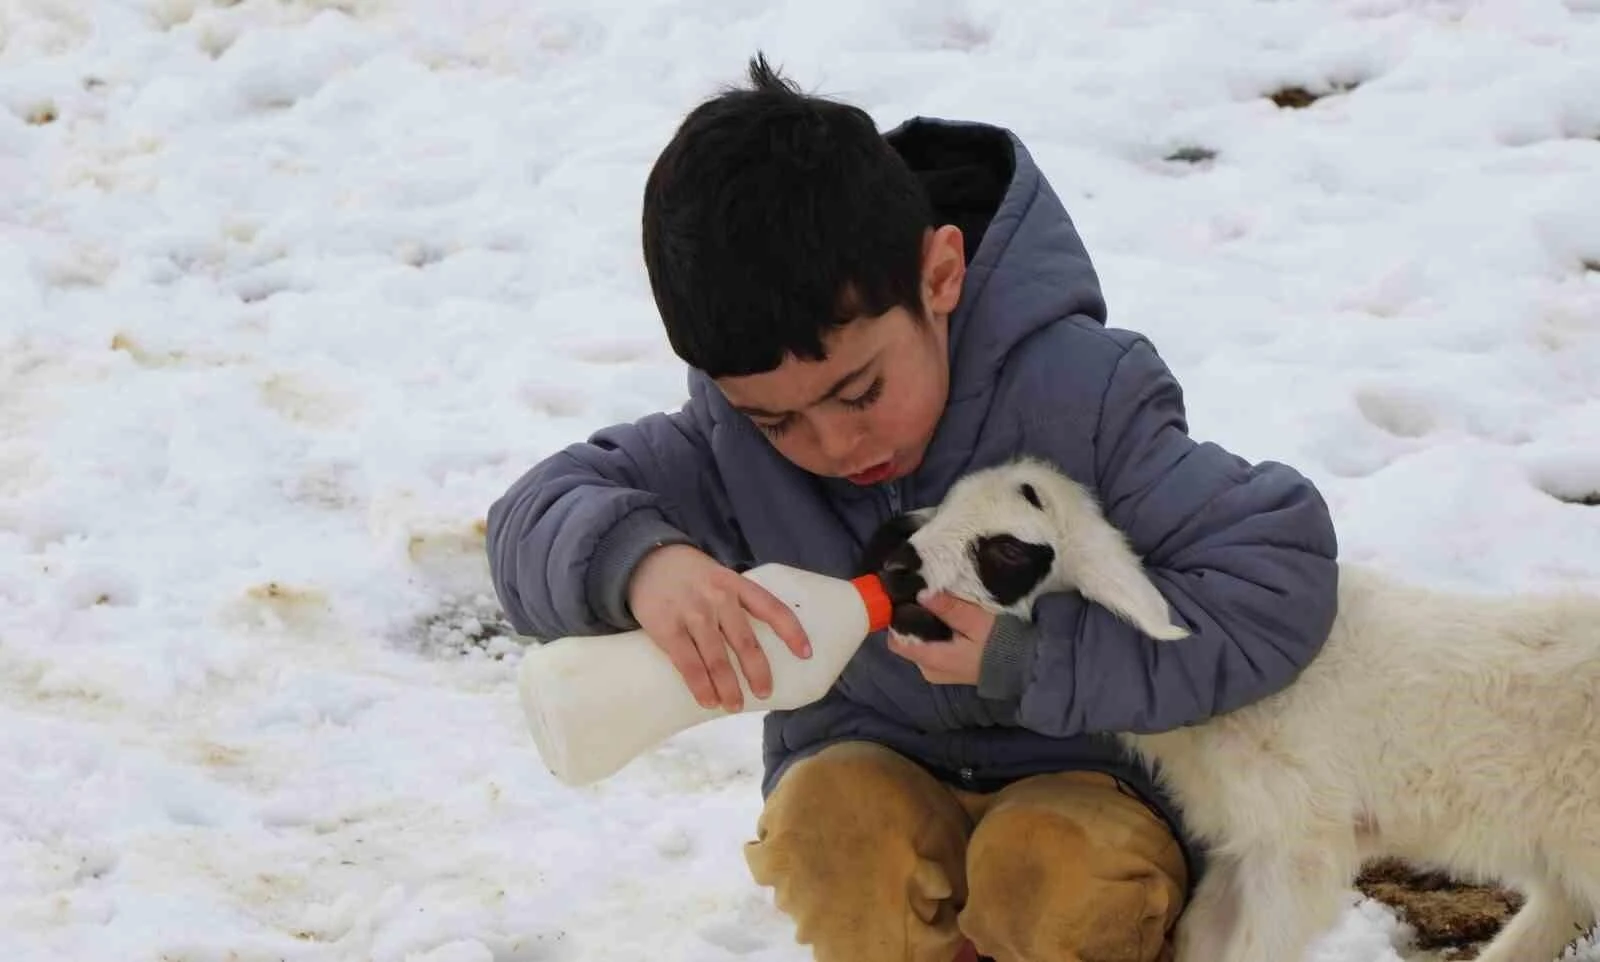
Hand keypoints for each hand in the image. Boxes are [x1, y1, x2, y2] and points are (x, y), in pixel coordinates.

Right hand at [627, 545, 812, 711]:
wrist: (645, 559)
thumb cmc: (689, 576)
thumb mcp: (719, 577)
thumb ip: (736, 602)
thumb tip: (755, 646)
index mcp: (736, 584)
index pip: (772, 608)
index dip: (792, 632)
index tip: (806, 654)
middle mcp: (718, 597)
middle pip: (746, 641)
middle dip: (758, 672)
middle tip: (765, 694)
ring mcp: (693, 613)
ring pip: (718, 658)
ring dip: (728, 687)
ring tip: (734, 705)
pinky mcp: (667, 627)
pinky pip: (688, 663)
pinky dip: (700, 685)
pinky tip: (708, 700)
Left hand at [887, 591, 996, 685]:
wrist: (1024, 665)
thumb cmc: (999, 642)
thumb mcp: (975, 620)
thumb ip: (948, 608)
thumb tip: (922, 594)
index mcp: (931, 660)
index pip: (896, 642)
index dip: (895, 620)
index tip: (901, 599)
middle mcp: (929, 670)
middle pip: (906, 641)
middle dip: (911, 619)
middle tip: (921, 595)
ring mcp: (940, 672)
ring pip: (920, 644)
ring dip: (924, 625)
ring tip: (935, 603)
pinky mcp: (951, 668)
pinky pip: (932, 648)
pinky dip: (934, 633)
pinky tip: (946, 618)